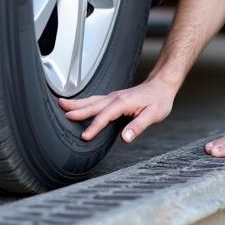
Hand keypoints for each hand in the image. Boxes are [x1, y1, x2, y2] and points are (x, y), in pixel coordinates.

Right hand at [58, 77, 175, 142]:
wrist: (162, 85)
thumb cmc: (158, 100)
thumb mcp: (153, 115)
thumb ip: (138, 126)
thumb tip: (125, 138)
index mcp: (123, 102)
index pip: (105, 116)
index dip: (95, 126)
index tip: (84, 136)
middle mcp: (116, 97)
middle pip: (93, 105)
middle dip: (77, 109)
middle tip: (61, 112)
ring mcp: (114, 96)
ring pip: (92, 100)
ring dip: (77, 103)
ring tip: (61, 104)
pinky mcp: (114, 98)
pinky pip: (96, 100)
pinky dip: (84, 102)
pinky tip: (78, 106)